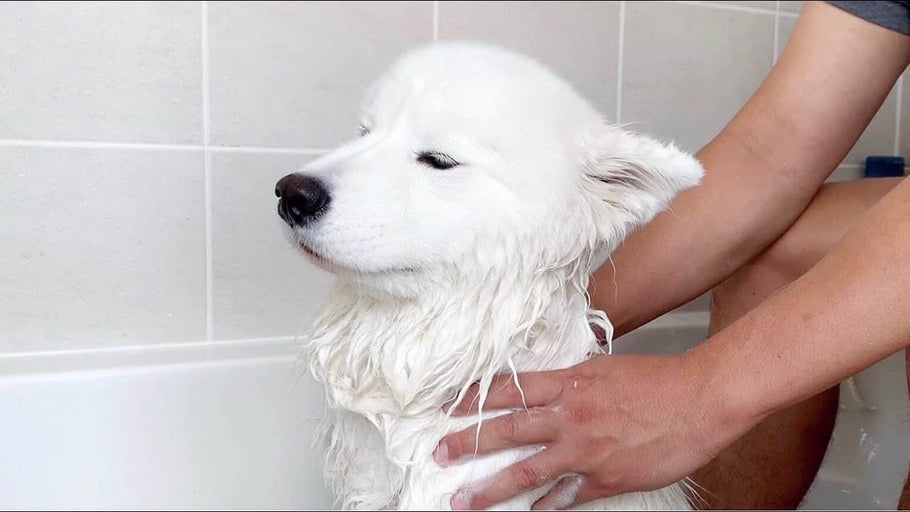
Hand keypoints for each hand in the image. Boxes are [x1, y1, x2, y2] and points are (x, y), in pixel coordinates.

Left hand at [434, 352, 754, 509]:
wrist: (698, 399)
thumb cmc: (655, 379)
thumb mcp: (603, 367)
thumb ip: (569, 380)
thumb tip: (542, 387)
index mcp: (568, 383)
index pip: (508, 390)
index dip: (473, 399)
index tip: (446, 407)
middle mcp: (570, 416)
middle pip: (507, 430)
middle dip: (468, 443)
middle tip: (439, 452)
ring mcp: (585, 451)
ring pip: (527, 471)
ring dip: (491, 487)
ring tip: (464, 499)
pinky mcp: (605, 478)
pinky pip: (566, 496)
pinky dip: (546, 506)